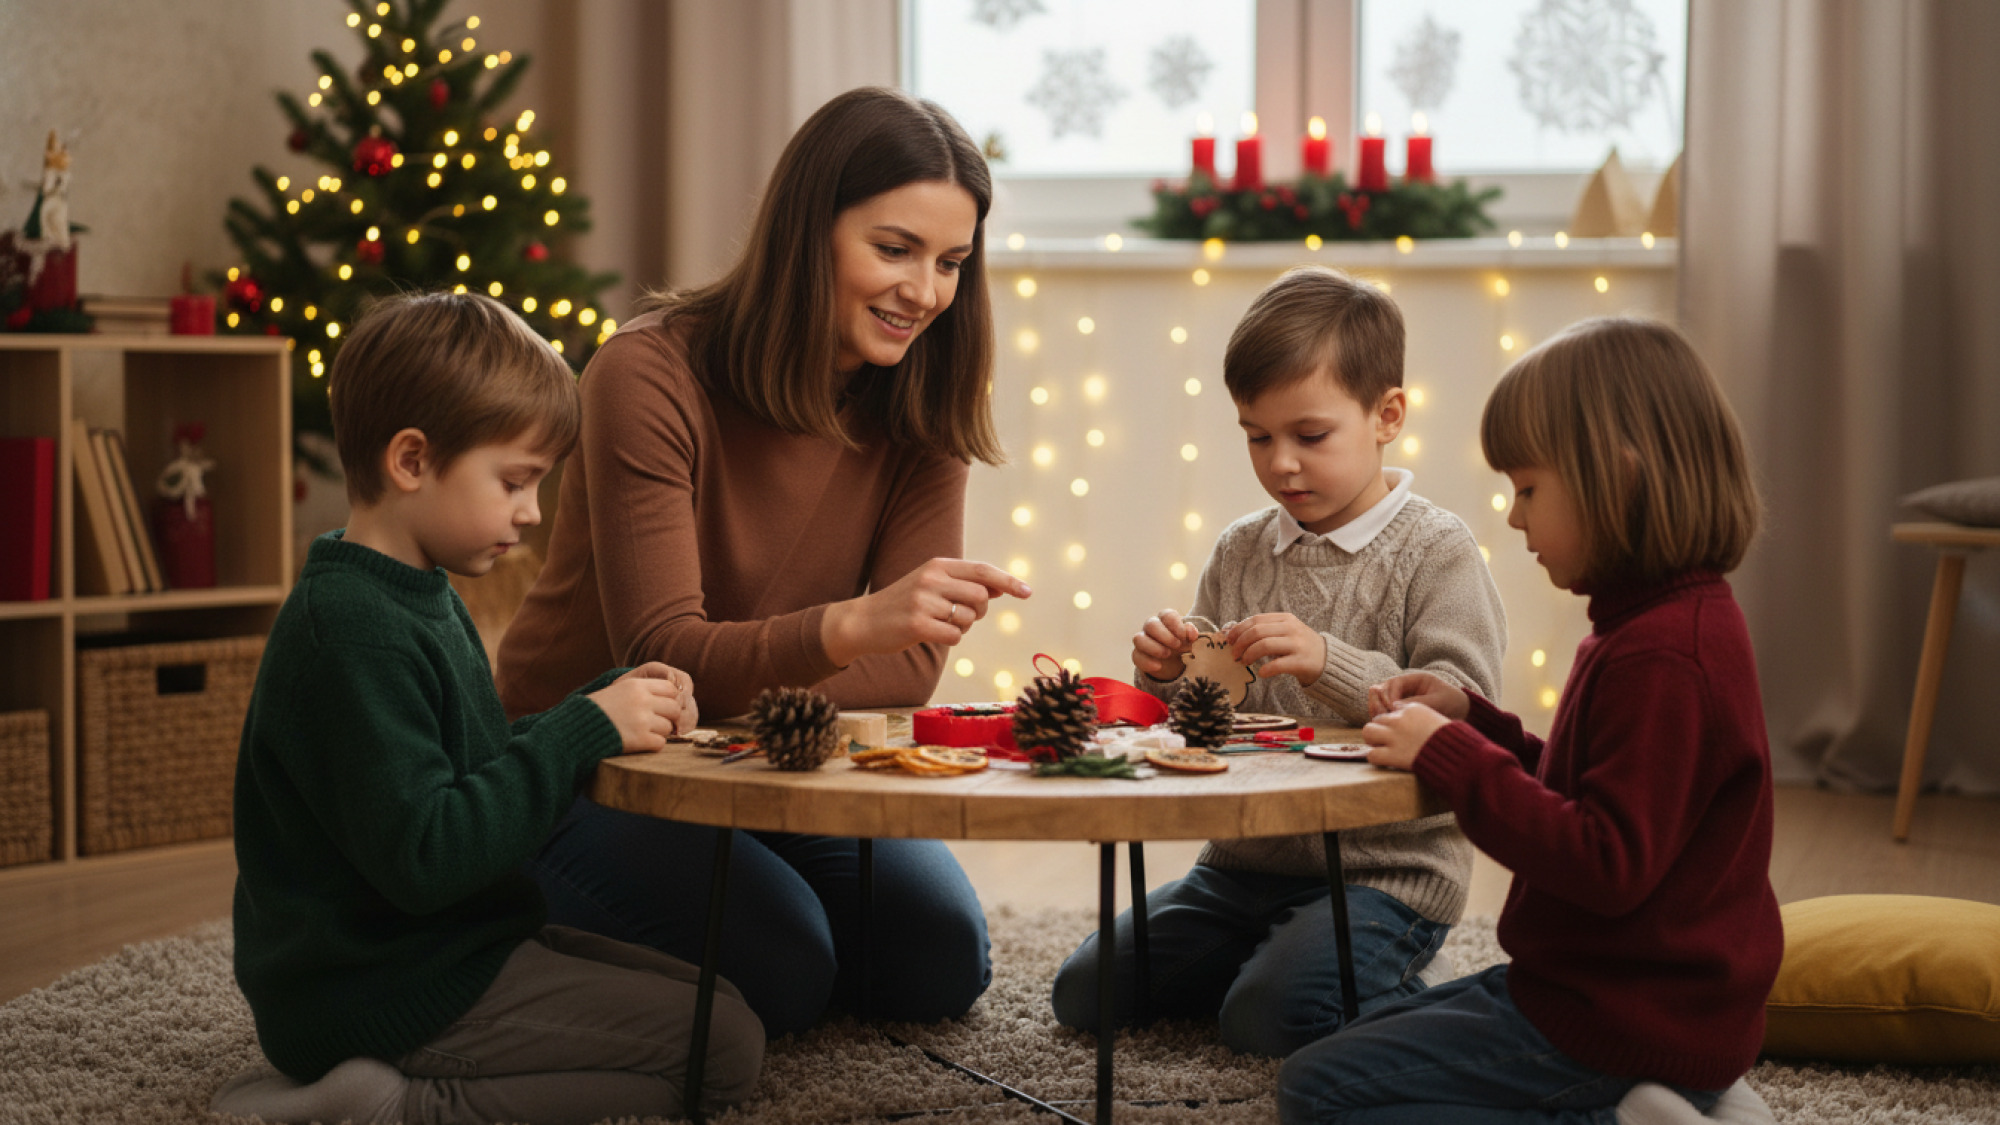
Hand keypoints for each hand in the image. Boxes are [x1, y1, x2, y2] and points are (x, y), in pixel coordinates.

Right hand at [588, 667, 689, 753]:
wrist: (574, 729)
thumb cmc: (596, 711)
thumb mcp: (618, 690)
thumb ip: (642, 691)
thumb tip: (672, 697)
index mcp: (636, 685)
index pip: (671, 688)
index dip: (669, 699)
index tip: (661, 707)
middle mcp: (642, 700)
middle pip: (675, 708)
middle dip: (668, 717)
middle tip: (655, 723)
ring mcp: (642, 720)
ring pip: (669, 727)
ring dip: (659, 732)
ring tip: (641, 732)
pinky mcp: (640, 739)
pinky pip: (661, 743)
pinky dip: (652, 745)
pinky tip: (638, 742)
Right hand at [821, 558, 1031, 665]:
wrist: (862, 621)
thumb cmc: (903, 604)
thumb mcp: (931, 584)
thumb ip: (964, 584)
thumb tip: (1002, 587)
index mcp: (937, 565)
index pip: (983, 571)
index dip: (1008, 582)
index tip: (1028, 592)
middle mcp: (932, 579)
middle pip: (981, 597)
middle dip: (980, 612)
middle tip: (963, 616)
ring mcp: (923, 601)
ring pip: (969, 618)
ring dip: (962, 627)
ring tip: (940, 624)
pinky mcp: (917, 625)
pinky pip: (955, 636)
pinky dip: (950, 639)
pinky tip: (931, 634)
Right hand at [1133, 608, 1199, 678]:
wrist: (1176, 664)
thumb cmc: (1183, 645)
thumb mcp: (1190, 640)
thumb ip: (1191, 634)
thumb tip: (1191, 633)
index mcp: (1166, 620)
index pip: (1166, 615)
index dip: (1175, 624)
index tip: (1183, 636)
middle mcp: (1152, 628)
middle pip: (1150, 624)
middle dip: (1164, 635)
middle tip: (1177, 645)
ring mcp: (1143, 641)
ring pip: (1138, 638)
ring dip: (1154, 647)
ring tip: (1167, 655)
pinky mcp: (1139, 655)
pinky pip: (1136, 656)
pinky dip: (1147, 662)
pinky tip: (1158, 666)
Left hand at [1225, 613, 1326, 684]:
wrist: (1327, 660)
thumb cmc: (1299, 646)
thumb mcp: (1285, 632)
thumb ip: (1264, 630)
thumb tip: (1232, 633)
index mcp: (1285, 619)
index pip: (1256, 620)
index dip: (1238, 629)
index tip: (1228, 640)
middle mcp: (1291, 628)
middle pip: (1257, 632)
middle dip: (1240, 643)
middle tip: (1234, 654)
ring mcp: (1297, 644)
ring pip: (1264, 645)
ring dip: (1249, 655)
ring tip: (1244, 662)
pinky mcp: (1301, 662)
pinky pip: (1277, 664)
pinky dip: (1265, 669)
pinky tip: (1261, 673)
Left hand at [1361, 702, 1452, 770]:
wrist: (1458, 754)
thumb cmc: (1452, 739)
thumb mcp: (1435, 719)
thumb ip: (1418, 715)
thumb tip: (1400, 710)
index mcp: (1412, 709)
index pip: (1391, 710)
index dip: (1393, 722)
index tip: (1399, 730)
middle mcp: (1400, 720)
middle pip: (1377, 718)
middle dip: (1380, 729)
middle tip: (1386, 740)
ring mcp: (1395, 737)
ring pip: (1368, 731)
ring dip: (1372, 740)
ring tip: (1380, 748)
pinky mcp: (1393, 755)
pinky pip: (1371, 754)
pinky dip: (1376, 758)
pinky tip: (1384, 760)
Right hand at [1366, 671, 1468, 720]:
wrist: (1465, 714)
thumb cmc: (1455, 704)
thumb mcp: (1440, 701)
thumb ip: (1419, 702)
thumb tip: (1394, 707)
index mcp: (1416, 679)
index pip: (1394, 683)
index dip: (1389, 695)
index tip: (1392, 709)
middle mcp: (1405, 687)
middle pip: (1381, 690)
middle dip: (1379, 702)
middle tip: (1382, 717)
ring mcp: (1401, 699)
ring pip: (1379, 701)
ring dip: (1377, 710)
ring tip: (1381, 723)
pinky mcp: (1400, 712)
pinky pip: (1384, 713)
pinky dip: (1382, 719)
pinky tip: (1385, 728)